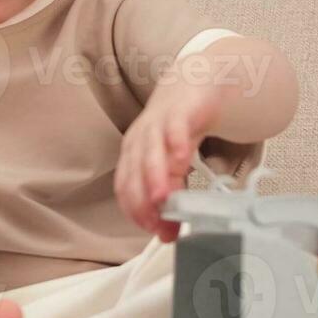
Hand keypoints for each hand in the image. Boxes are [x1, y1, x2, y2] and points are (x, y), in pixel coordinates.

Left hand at [116, 81, 223, 241]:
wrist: (191, 85)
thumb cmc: (177, 129)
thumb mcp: (173, 164)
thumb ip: (171, 193)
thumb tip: (169, 232)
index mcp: (133, 155)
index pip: (126, 186)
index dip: (134, 209)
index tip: (150, 229)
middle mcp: (140, 141)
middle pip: (135, 172)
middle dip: (142, 200)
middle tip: (155, 223)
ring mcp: (157, 125)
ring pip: (150, 152)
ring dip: (154, 177)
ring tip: (162, 199)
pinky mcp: (178, 112)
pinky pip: (174, 128)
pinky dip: (175, 143)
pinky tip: (180, 159)